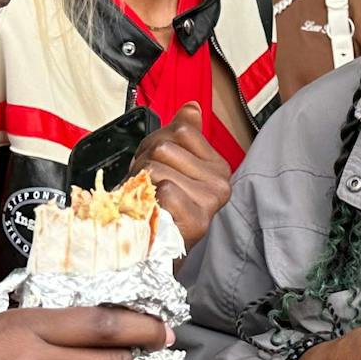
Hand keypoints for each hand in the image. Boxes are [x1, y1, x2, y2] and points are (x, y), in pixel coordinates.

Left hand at [131, 102, 232, 248]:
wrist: (154, 251)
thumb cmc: (161, 208)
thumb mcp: (172, 165)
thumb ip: (184, 135)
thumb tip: (192, 108)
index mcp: (216, 165)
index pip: (181, 131)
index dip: (154, 143)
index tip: (154, 164)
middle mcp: (219, 183)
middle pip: (165, 147)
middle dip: (143, 163)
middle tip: (146, 185)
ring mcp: (210, 202)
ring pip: (159, 168)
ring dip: (140, 182)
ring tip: (146, 199)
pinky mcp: (197, 220)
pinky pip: (164, 190)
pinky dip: (150, 200)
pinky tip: (152, 211)